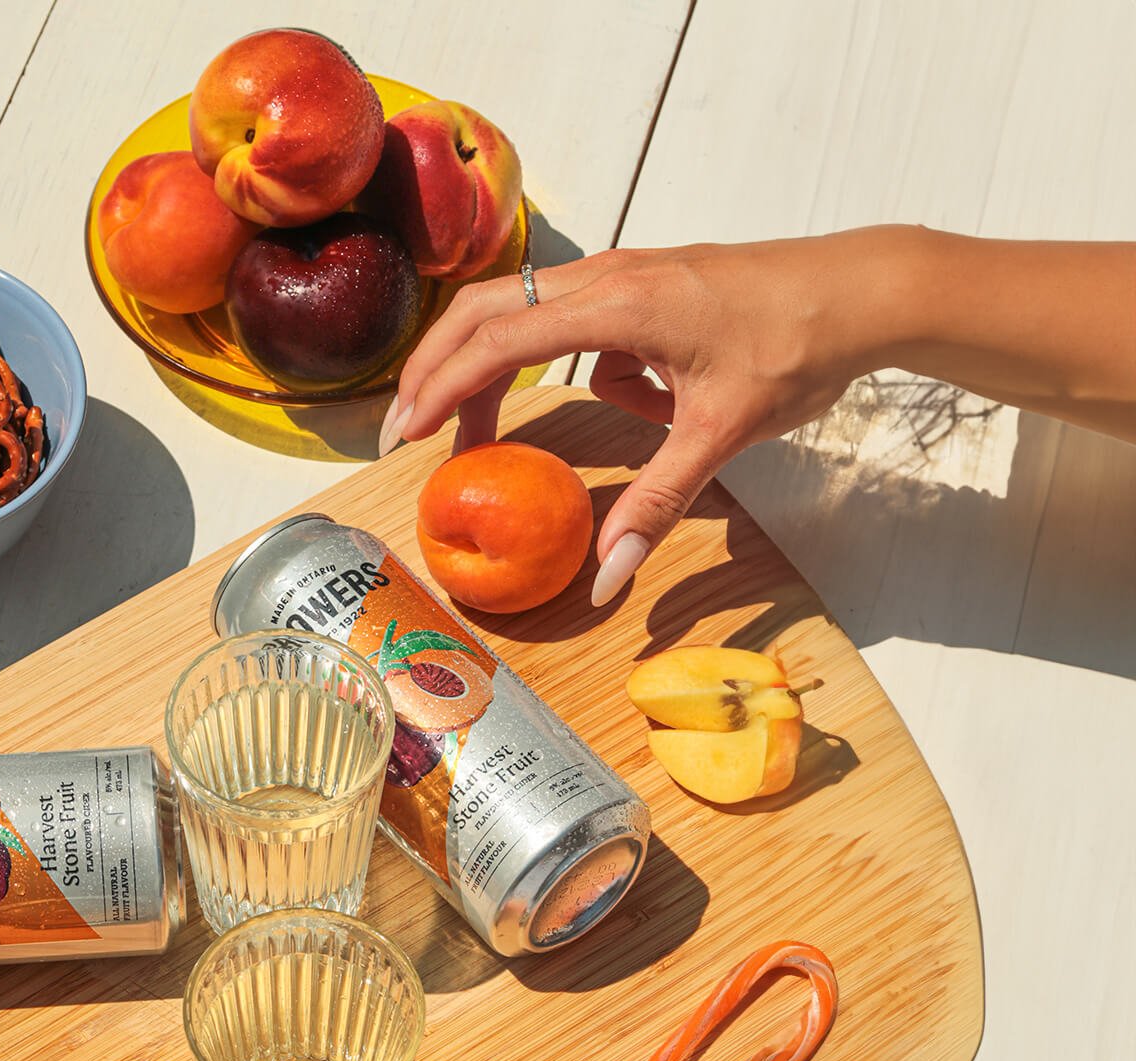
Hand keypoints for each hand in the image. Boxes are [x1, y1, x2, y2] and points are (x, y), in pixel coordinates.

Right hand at [380, 228, 919, 604]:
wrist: (867, 289)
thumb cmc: (801, 345)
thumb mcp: (721, 433)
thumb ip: (654, 503)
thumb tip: (605, 575)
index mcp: (617, 304)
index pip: (498, 342)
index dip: (441, 388)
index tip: (405, 434)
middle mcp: (607, 276)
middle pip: (484, 311)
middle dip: (439, 368)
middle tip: (409, 428)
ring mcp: (623, 273)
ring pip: (523, 311)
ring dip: (500, 367)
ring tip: (493, 431)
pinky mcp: (642, 284)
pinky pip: (579, 323)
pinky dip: (586, 367)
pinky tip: (648, 401)